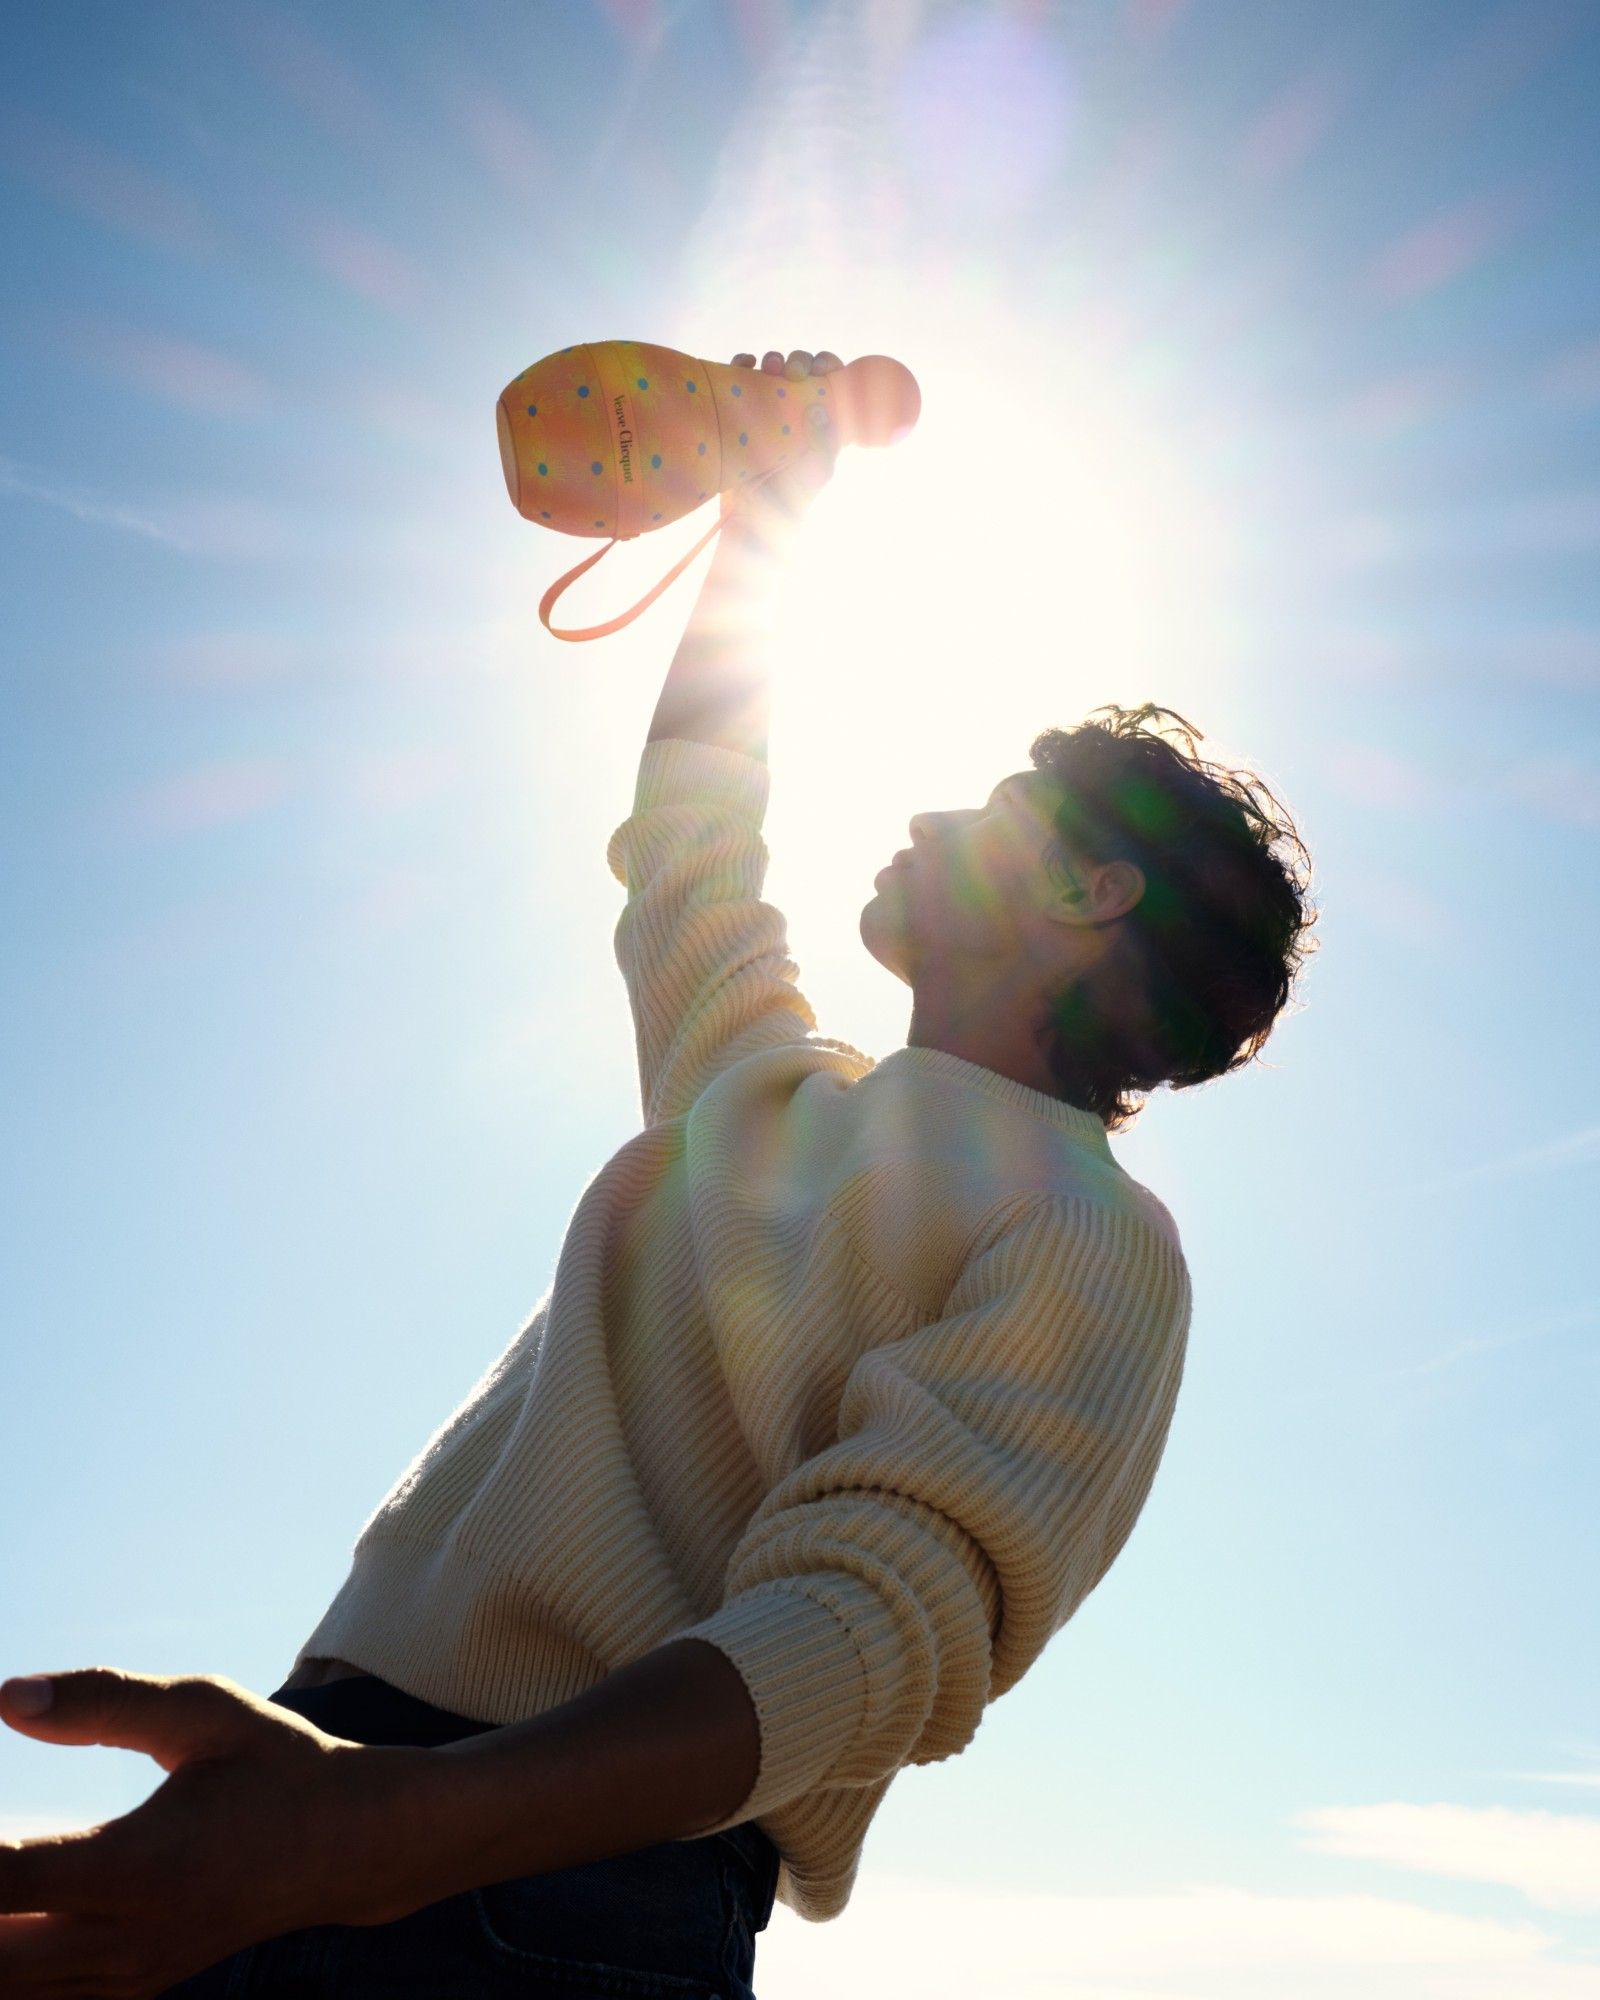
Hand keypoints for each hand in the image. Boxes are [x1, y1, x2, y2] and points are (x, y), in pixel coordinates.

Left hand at [0, 1667, 429, 1995]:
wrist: (349, 1845)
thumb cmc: (276, 1763)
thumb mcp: (205, 1711)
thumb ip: (105, 1700)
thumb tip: (8, 1695)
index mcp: (140, 1866)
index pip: (3, 1880)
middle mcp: (126, 1940)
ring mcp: (126, 1977)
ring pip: (6, 1985)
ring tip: (6, 1854)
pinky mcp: (128, 1989)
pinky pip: (36, 1995)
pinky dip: (6, 1952)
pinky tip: (12, 1898)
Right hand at [718, 346, 841, 554]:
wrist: (747, 520)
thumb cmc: (787, 503)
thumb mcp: (814, 478)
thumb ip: (823, 448)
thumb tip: (818, 410)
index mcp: (821, 423)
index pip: (831, 382)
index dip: (830, 366)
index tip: (823, 368)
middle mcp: (795, 412)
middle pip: (802, 371)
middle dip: (799, 362)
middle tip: (793, 373)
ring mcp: (766, 410)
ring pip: (772, 370)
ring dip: (772, 360)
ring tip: (768, 368)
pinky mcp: (739, 411)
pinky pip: (740, 378)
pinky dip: (741, 364)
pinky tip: (744, 364)